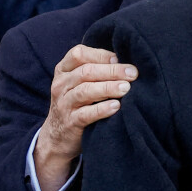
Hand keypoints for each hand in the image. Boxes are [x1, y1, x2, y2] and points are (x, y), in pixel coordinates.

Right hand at [34, 45, 137, 190]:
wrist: (58, 136)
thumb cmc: (78, 102)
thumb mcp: (80, 82)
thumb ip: (96, 69)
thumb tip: (125, 61)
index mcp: (64, 69)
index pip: (79, 54)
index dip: (101, 55)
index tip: (120, 58)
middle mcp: (61, 84)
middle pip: (86, 72)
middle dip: (112, 71)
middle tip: (133, 73)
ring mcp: (64, 104)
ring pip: (85, 91)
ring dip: (108, 88)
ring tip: (126, 88)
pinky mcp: (70, 122)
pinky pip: (85, 114)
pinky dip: (102, 109)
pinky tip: (116, 106)